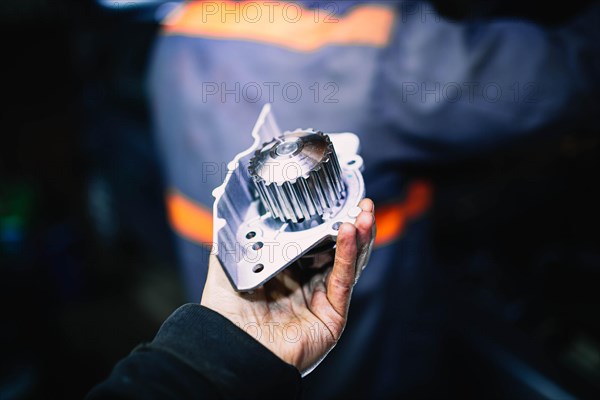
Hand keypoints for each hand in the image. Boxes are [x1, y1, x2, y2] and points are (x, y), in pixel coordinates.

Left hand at [201, 198, 374, 374]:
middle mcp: (306, 284)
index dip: (325, 220)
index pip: (313, 240)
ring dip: (358, 234)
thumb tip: (227, 214)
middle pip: (337, 249)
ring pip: (347, 262)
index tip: (333, 199)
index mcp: (286, 272)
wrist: (233, 347)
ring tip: (363, 211)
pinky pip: (343, 279)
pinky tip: (350, 232)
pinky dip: (348, 254)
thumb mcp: (227, 268)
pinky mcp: (332, 315)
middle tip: (360, 202)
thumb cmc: (227, 314)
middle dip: (350, 223)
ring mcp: (321, 299)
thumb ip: (232, 242)